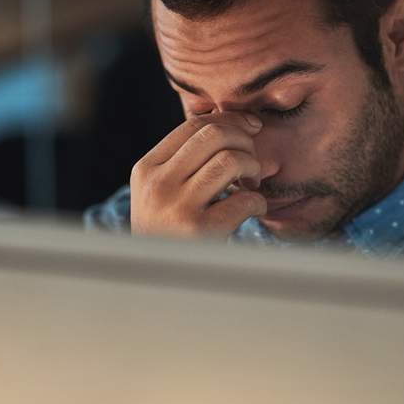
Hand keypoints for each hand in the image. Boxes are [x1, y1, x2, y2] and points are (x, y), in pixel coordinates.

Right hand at [129, 112, 267, 238]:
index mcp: (146, 169)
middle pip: (214, 135)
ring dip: (253, 168)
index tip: (252, 127)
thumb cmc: (170, 232)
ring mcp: (177, 208)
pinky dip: (258, 202)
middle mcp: (157, 185)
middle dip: (244, 140)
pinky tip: (253, 209)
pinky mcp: (201, 232)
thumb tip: (232, 119)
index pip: (194, 125)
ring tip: (251, 184)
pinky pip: (245, 200)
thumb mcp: (161, 192)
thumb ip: (185, 160)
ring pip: (230, 160)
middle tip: (252, 161)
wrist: (157, 284)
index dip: (230, 120)